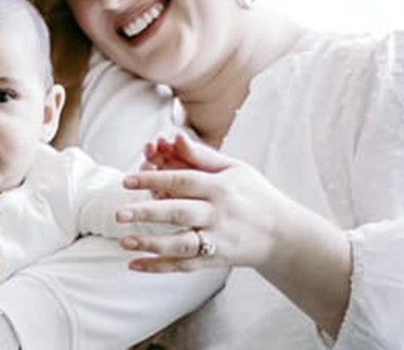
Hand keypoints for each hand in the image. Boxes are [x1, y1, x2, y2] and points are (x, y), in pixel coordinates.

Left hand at [123, 135, 352, 335]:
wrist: (284, 234)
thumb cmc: (255, 195)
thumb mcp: (235, 168)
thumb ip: (202, 156)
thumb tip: (174, 137)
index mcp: (221, 187)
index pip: (182, 181)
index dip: (153, 179)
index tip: (127, 180)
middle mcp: (218, 214)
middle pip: (178, 212)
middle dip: (147, 213)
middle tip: (119, 214)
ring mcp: (218, 239)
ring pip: (180, 243)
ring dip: (151, 243)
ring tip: (124, 240)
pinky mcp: (216, 260)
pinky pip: (185, 265)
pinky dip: (160, 267)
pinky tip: (135, 264)